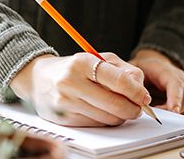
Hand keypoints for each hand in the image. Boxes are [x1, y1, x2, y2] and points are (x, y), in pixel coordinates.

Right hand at [9, 53, 151, 126]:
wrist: (38, 78)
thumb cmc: (75, 68)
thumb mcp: (99, 59)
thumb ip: (124, 71)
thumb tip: (141, 91)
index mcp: (83, 62)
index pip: (118, 80)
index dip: (137, 92)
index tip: (145, 98)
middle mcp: (71, 82)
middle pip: (115, 104)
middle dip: (133, 109)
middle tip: (138, 108)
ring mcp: (66, 102)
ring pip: (107, 118)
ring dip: (120, 117)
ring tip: (120, 108)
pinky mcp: (63, 118)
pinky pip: (95, 125)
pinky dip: (105, 121)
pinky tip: (103, 112)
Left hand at [130, 49, 183, 113]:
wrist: (155, 63)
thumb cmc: (145, 69)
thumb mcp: (133, 70)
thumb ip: (133, 81)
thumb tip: (134, 95)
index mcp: (166, 71)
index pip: (176, 83)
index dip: (176, 98)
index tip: (174, 111)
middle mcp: (182, 77)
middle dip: (178, 109)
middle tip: (161, 114)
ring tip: (169, 111)